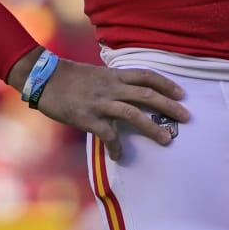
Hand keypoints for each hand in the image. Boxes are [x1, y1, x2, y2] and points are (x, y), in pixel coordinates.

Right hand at [11, 52, 189, 161]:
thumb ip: (112, 82)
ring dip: (152, 127)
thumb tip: (127, 93)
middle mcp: (111, 87)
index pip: (146, 76)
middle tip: (186, 117)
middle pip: (147, 94)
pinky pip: (108, 134)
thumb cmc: (67, 77)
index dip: (166, 84)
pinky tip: (120, 155)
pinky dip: (116, 146)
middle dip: (169, 106)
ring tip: (166, 139)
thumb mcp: (95, 74)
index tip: (181, 93)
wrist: (42, 77)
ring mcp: (100, 102)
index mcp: (113, 75)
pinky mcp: (87, 117)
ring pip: (133, 114)